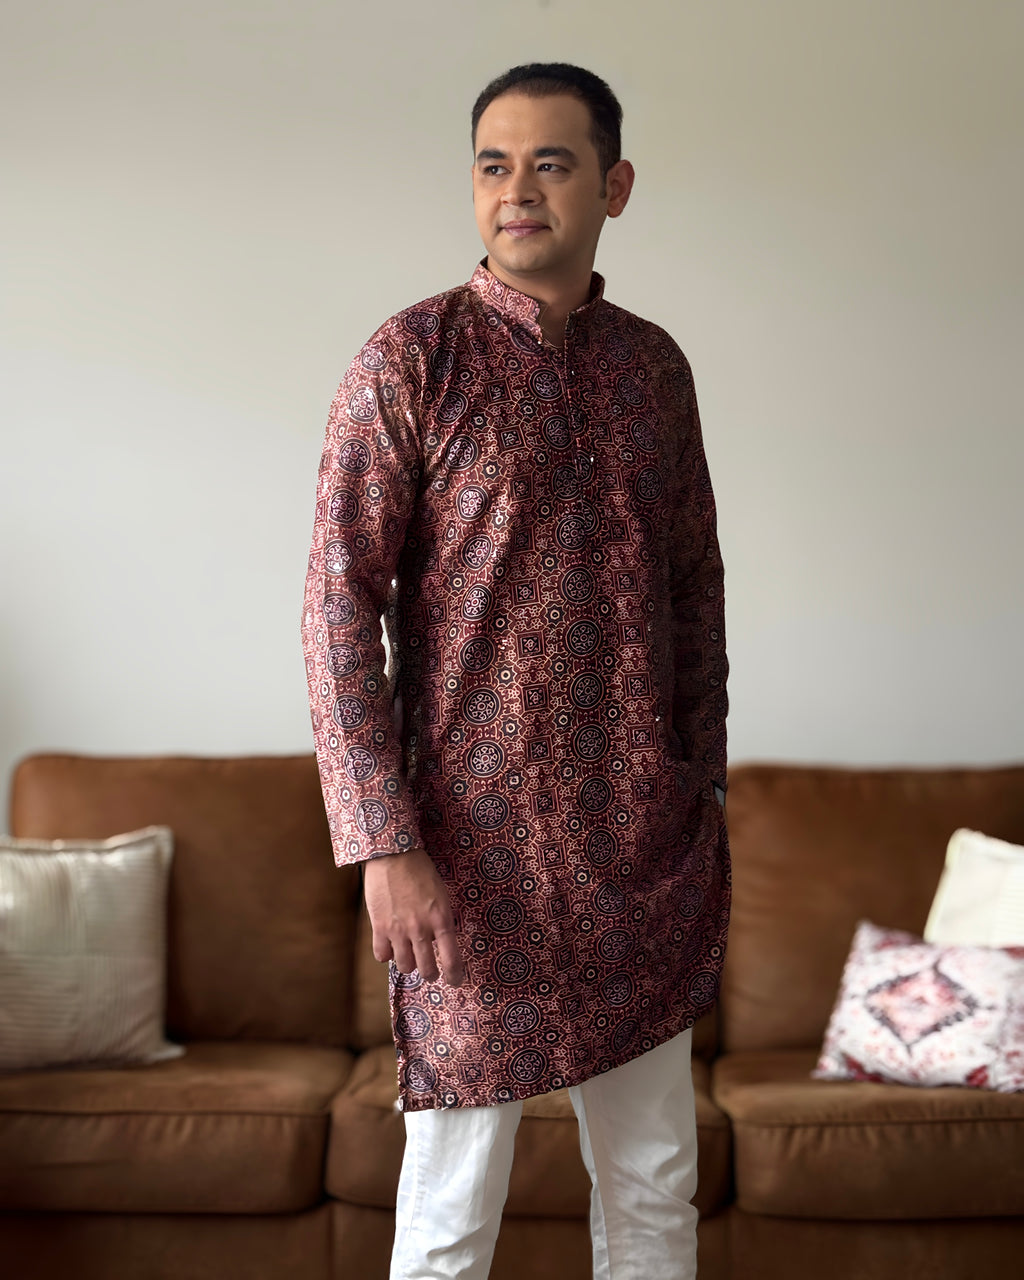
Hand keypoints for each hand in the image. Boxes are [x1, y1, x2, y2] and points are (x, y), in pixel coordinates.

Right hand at [362, 847, 466, 986]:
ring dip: (408, 963)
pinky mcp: (379, 927)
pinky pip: (382, 956)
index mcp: (441, 919)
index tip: (454, 981)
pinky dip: (386, 954)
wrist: (393, 855)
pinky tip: (390, 945)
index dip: (454, 975)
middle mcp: (420, 929)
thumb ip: (440, 919)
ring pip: (404, 966)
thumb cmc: (420, 871)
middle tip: (430, 971)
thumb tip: (439, 941)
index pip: (451, 958)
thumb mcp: (441, 894)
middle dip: (430, 973)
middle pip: (426, 969)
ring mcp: (398, 930)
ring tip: (409, 955)